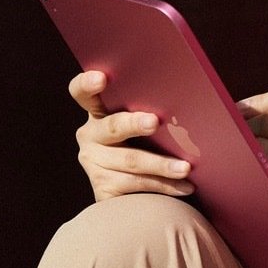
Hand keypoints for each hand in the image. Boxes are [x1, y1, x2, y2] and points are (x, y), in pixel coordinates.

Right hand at [69, 71, 194, 201]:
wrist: (139, 189)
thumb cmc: (150, 142)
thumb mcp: (144, 124)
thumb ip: (150, 111)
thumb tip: (183, 104)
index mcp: (98, 112)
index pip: (82, 93)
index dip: (87, 84)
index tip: (102, 77)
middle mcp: (90, 136)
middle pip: (112, 127)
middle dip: (134, 124)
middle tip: (154, 121)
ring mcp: (93, 163)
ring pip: (130, 161)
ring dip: (161, 165)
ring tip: (186, 168)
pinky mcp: (103, 188)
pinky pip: (136, 185)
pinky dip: (164, 186)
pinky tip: (185, 186)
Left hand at [239, 82, 267, 250]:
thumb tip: (239, 110)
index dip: (260, 100)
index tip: (239, 112)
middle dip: (245, 130)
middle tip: (230, 143)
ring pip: (261, 146)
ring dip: (244, 156)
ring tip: (241, 166)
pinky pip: (261, 174)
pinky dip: (248, 177)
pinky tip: (248, 184)